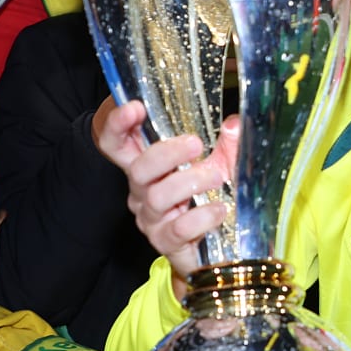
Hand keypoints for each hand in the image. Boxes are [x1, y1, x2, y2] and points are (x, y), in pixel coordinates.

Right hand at [96, 102, 236, 295]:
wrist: (222, 242)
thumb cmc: (214, 194)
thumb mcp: (224, 161)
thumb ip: (228, 141)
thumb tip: (233, 125)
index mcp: (148, 165)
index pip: (116, 143)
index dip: (117, 125)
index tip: (135, 107)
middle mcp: (142, 190)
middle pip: (138, 169)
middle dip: (167, 153)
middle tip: (196, 144)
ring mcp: (151, 218)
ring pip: (157, 197)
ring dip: (189, 183)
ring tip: (218, 178)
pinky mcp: (166, 243)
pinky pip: (177, 230)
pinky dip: (201, 217)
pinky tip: (219, 209)